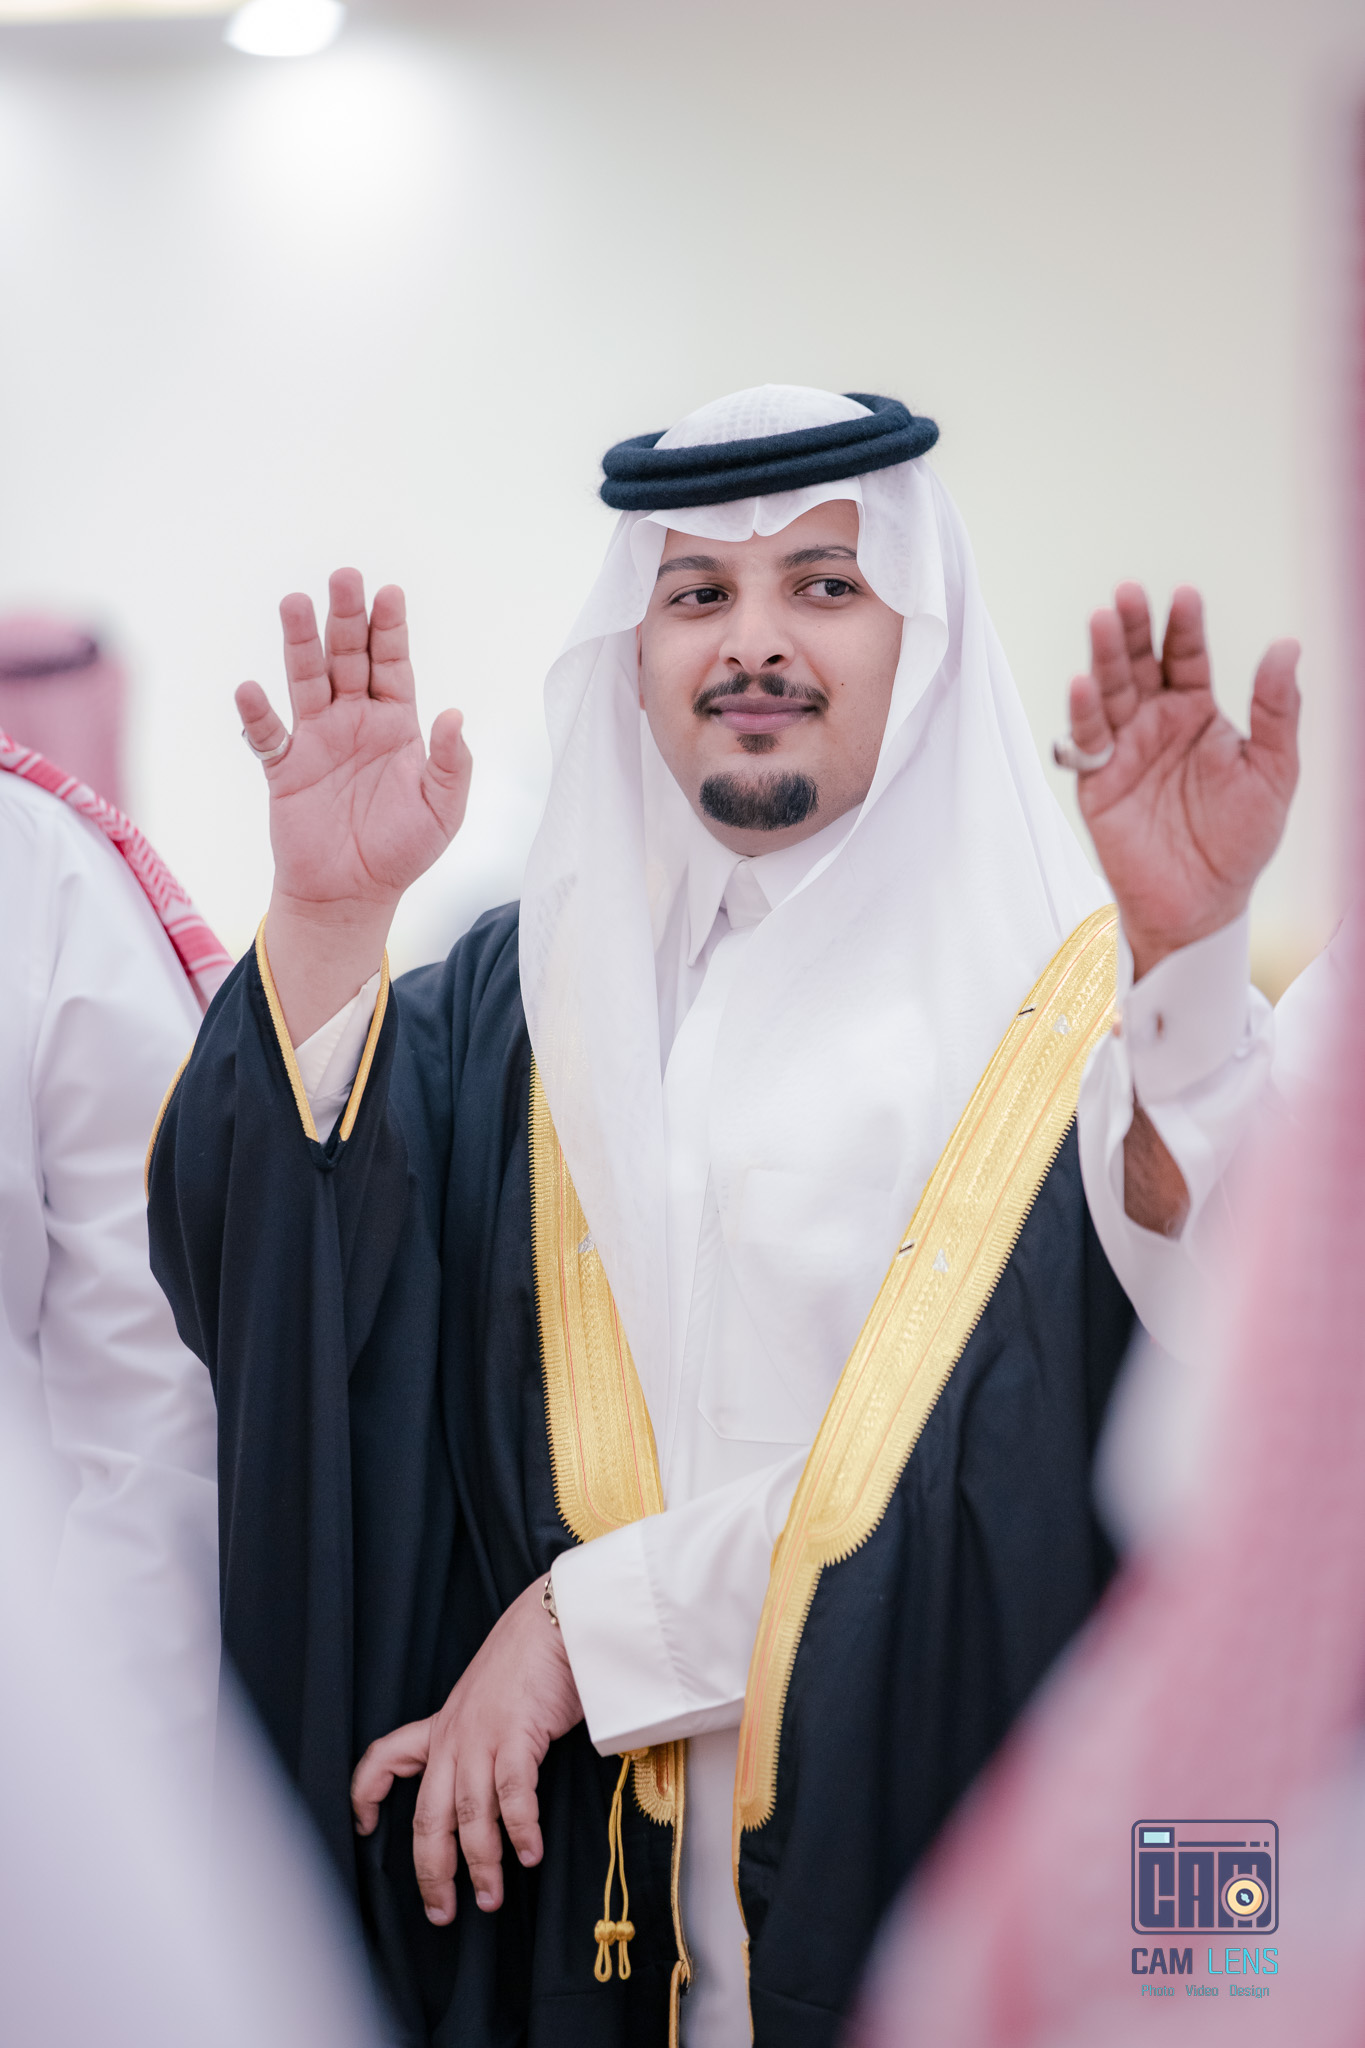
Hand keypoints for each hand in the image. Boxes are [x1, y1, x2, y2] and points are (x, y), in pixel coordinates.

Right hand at [237, 568, 471, 1038]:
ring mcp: (317, 740)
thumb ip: (452, 765)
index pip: (393, 665)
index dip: (391, 630)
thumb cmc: (402, 852)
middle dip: (346, 617)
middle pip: (348, 657)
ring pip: (306, 679)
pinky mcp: (284, 768)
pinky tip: (249, 690)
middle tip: (344, 576)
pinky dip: (257, 714)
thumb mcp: (443, 811)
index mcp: (396, 725)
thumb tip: (453, 715)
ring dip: (300, 642)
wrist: (352, 895)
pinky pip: (267, 736)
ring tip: (295, 603)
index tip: (390, 593)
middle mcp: (354, 721)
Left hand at [351, 1576, 582, 1925]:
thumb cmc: (528, 1658)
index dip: (365, 1794)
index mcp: (441, 1725)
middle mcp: (454, 1736)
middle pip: (427, 1817)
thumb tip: (487, 1781)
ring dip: (481, 1865)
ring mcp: (483, 1737)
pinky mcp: (518, 1735)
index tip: (362, 1826)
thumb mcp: (487, 1698)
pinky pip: (513, 1795)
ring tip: (492, 1898)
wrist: (554, 1619)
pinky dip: (521, 1830)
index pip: (385, 1757)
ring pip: (469, 1816)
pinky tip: (530, 1855)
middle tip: (442, 1911)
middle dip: (432, 1872)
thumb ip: (478, 1735)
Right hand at [1066, 585, 1299, 977]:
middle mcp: (1156, 723)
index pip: (1187, 658)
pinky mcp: (1096, 782)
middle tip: (1128, 595)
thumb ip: (1277, 710)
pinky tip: (1084, 686)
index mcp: (1198, 714)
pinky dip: (1082, 714)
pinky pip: (1086, 741)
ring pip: (1109, 692)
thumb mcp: (1274, 771)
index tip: (1185, 598)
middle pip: (1139, 664)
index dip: (1185, 628)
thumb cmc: (1241, 842)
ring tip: (1104, 622)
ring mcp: (1123, 750)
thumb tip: (1286, 646)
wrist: (1202, 904)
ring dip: (1103, 658)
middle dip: (1133, 629)